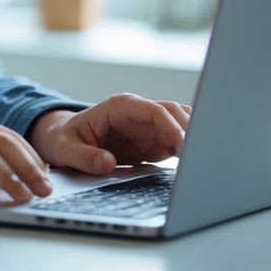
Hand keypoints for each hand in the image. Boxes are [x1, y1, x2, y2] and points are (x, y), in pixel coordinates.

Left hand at [27, 94, 191, 174]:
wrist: (64, 141)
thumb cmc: (63, 140)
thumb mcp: (66, 149)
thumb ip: (85, 156)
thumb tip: (107, 164)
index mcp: (119, 106)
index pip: (154, 110)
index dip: (171, 125)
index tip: (184, 143)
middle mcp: (137, 113)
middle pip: (174, 113)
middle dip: (190, 129)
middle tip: (203, 153)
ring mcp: (147, 127)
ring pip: (180, 124)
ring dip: (194, 138)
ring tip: (207, 157)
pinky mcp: (152, 142)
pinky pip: (177, 142)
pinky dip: (189, 150)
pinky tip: (197, 164)